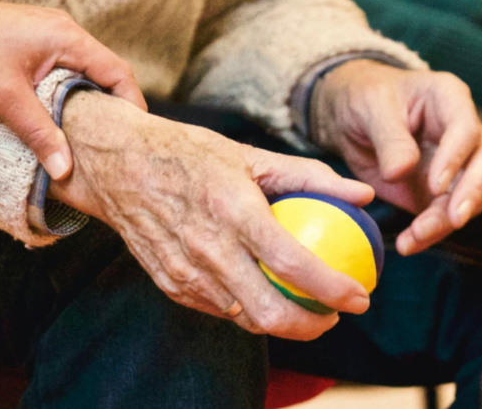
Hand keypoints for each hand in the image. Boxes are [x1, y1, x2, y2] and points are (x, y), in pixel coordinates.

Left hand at [0, 0, 145, 179]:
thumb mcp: (5, 96)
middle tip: (115, 141)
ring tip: (92, 135)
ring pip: (86, 73)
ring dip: (91, 102)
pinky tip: (64, 116)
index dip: (132, 105)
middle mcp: (65, 32)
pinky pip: (67, 71)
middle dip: (114, 107)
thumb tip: (64, 169)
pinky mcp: (37, 43)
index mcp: (67, 38)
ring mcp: (51, 36)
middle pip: (107, 73)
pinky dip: (72, 94)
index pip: (118, 72)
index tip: (135, 135)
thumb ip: (39, 133)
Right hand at [50, 91, 375, 340]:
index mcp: (233, 211)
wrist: (119, 165)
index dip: (334, 289)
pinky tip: (262, 293)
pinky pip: (218, 309)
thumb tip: (362, 194)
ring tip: (304, 308)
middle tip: (333, 315)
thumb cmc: (188, 154)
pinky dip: (247, 309)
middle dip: (312, 327)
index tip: (360, 297)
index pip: (293, 264)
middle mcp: (208, 249)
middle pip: (270, 313)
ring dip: (282, 323)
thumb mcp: (250, 154)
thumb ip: (311, 176)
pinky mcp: (170, 284)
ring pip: (244, 319)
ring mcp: (185, 272)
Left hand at [311, 60, 481, 255]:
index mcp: (449, 99)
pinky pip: (445, 216)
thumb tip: (401, 172)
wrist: (350, 117)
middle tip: (454, 219)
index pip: (466, 128)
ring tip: (415, 238)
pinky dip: (430, 233)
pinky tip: (409, 244)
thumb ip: (389, 138)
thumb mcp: (371, 108)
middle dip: (472, 193)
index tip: (434, 185)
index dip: (456, 158)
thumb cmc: (365, 98)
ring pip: (471, 196)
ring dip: (447, 221)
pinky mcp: (440, 192)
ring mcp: (456, 164)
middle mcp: (462, 132)